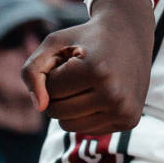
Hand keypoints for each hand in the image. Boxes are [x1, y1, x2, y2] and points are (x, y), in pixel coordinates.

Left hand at [26, 0, 155, 133]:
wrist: (131, 32)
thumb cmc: (86, 38)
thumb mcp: (54, 43)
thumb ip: (32, 71)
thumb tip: (39, 107)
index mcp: (97, 70)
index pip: (51, 90)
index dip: (54, 73)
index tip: (72, 58)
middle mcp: (114, 94)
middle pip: (57, 111)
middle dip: (58, 92)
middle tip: (78, 72)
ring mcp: (124, 110)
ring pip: (69, 125)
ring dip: (69, 106)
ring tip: (87, 84)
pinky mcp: (129, 120)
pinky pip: (88, 130)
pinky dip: (86, 114)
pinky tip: (101, 94)